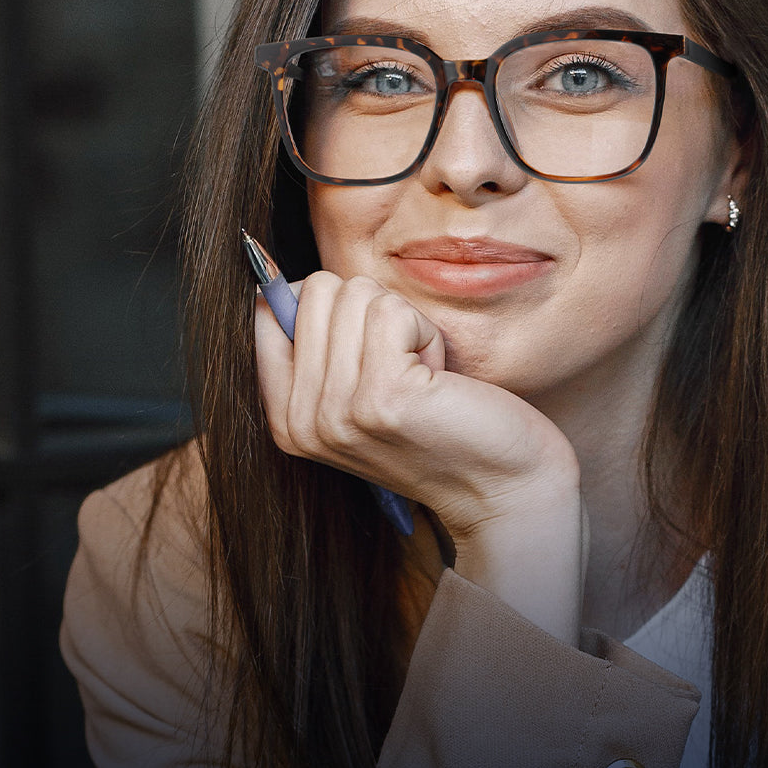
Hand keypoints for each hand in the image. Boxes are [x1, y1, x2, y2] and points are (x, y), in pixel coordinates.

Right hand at [254, 271, 585, 642]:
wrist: (501, 488)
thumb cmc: (442, 427)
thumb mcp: (359, 395)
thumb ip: (319, 348)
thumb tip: (275, 279)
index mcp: (285, 418)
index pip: (266, 309)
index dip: (326, 304)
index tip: (367, 349)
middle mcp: (299, 420)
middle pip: (314, 291)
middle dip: (372, 313)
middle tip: (402, 368)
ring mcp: (336, 411)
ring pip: (354, 293)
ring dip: (403, 323)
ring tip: (421, 377)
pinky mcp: (381, 396)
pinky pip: (392, 311)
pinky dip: (425, 332)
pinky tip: (437, 378)